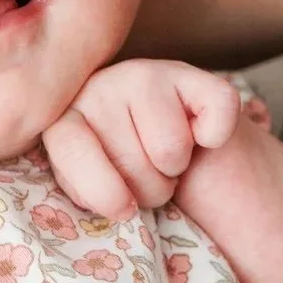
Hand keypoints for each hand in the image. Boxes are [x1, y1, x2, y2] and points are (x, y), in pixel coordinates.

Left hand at [42, 59, 241, 221]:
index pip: (71, 149)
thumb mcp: (91, 192)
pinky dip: (217, 136)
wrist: (177, 151)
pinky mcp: (195, 75)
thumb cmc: (127, 177)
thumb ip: (83, 193)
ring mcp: (148, 73)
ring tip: (168, 156)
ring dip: (176, 168)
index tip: (124, 209)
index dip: (104, 191)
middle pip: (131, 163)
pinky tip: (201, 133)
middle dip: (148, 187)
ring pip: (171, 149)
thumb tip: (111, 203)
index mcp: (65, 117)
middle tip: (149, 174)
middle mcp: (102, 85)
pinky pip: (216, 117)